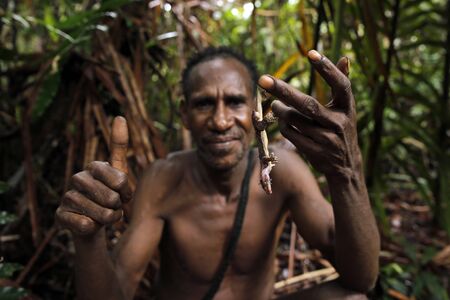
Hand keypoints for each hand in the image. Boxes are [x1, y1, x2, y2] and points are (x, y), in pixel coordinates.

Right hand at [56, 117, 131, 235]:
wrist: (93, 222)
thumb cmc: (110, 195)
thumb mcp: (120, 174)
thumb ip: (119, 147)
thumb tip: (119, 116)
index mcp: (94, 167)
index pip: (120, 180)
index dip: (126, 193)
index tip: (122, 193)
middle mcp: (78, 178)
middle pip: (112, 198)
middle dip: (118, 208)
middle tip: (112, 207)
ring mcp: (67, 197)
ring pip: (101, 214)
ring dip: (109, 219)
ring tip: (103, 216)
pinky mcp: (59, 216)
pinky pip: (85, 225)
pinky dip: (93, 228)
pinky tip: (89, 224)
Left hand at [259, 50, 361, 179]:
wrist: (346, 166)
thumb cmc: (341, 128)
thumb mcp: (345, 108)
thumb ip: (342, 83)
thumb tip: (345, 57)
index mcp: (347, 107)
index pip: (340, 84)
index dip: (327, 69)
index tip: (310, 53)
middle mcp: (339, 122)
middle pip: (307, 104)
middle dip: (283, 91)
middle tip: (263, 79)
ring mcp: (328, 139)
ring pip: (295, 120)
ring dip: (280, 110)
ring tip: (275, 104)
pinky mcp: (316, 152)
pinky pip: (291, 134)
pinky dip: (283, 125)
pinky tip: (281, 121)